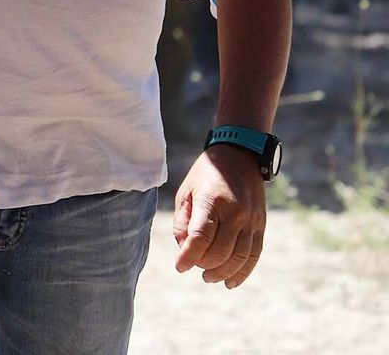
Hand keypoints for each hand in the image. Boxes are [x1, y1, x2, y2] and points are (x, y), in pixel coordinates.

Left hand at [173, 144, 268, 287]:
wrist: (240, 156)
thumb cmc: (206, 175)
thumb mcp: (186, 191)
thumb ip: (182, 221)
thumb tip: (184, 248)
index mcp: (212, 202)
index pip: (200, 238)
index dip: (188, 257)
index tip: (179, 267)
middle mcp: (235, 213)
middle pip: (219, 252)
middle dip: (202, 264)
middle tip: (192, 265)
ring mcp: (251, 220)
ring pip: (238, 258)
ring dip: (221, 273)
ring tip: (207, 277)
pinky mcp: (261, 226)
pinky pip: (254, 255)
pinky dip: (242, 272)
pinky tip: (230, 282)